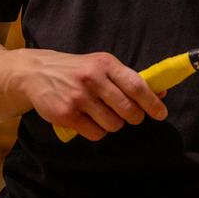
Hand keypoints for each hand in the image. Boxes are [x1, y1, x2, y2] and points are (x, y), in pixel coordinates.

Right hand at [22, 50, 167, 140]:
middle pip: (128, 110)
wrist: (37, 72)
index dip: (152, 103)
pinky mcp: (66, 114)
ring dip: (113, 124)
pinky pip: (95, 133)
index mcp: (106, 64)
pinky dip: (96, 131)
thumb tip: (161, 92)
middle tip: (129, 116)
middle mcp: (93, 79)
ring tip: (103, 115)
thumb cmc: (77, 70)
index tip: (161, 114)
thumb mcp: (101, 65)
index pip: (136, 85)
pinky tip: (89, 121)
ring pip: (113, 124)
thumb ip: (128, 78)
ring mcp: (79, 97)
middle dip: (133, 117)